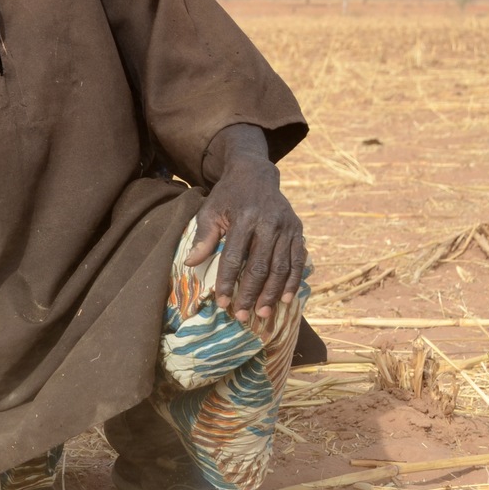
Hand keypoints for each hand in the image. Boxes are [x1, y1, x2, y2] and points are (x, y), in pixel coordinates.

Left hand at [185, 148, 305, 331]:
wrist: (255, 173)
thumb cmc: (228, 196)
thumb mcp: (210, 210)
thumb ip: (203, 237)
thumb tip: (190, 264)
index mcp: (244, 218)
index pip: (234, 257)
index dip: (227, 282)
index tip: (221, 303)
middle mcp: (269, 223)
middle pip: (260, 266)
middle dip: (251, 294)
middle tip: (243, 316)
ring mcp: (286, 227)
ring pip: (281, 267)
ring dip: (272, 293)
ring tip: (262, 314)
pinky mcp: (297, 230)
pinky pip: (298, 260)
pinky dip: (293, 281)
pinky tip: (285, 299)